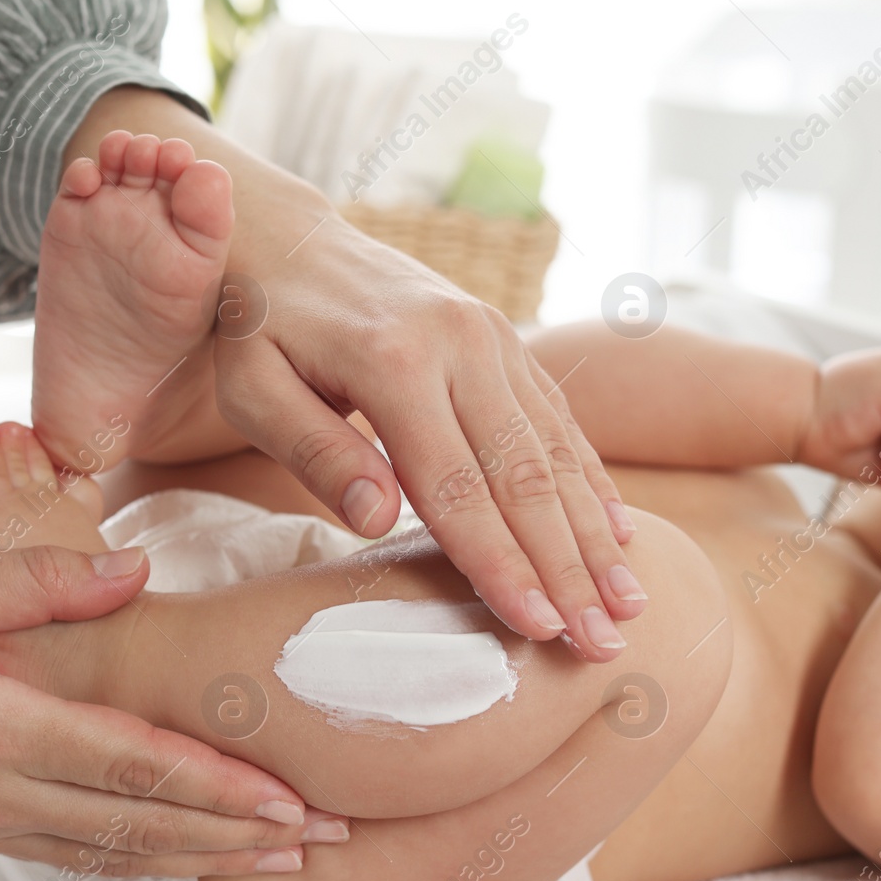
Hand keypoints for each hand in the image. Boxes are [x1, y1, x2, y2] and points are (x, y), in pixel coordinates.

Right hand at [0, 545, 323, 880]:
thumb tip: (136, 572)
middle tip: (323, 837)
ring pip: (118, 853)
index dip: (215, 784)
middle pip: (141, 823)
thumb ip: (37, 582)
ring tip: (283, 863)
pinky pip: (78, 855)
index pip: (129, 764)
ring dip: (206, 860)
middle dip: (239, 834)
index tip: (288, 796)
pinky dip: (145, 861)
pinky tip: (191, 860)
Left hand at [56, 86, 640, 658]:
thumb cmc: (259, 332)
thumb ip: (314, 452)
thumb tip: (380, 521)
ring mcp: (492, 336)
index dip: (499, 565)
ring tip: (628, 605)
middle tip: (603, 643)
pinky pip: (560, 418)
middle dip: (568, 567)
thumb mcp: (252, 389)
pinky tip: (621, 534)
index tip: (537, 629)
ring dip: (596, 534)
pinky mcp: (506, 339)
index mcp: (393, 360)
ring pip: (556, 450)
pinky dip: (593, 480)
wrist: (288, 237)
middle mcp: (460, 342)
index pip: (457, 486)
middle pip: (525, 475)